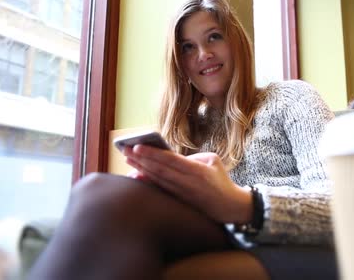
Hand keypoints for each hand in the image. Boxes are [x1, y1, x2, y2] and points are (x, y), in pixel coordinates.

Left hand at [123, 145, 252, 223]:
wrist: (229, 207)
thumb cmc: (221, 180)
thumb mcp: (213, 161)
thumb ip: (193, 157)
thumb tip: (171, 157)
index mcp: (197, 171)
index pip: (170, 160)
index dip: (153, 153)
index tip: (137, 146)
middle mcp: (187, 183)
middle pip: (159, 170)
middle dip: (141, 159)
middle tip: (125, 150)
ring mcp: (181, 194)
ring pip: (157, 180)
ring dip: (141, 169)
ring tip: (128, 159)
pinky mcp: (178, 201)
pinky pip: (160, 190)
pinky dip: (147, 182)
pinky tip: (136, 176)